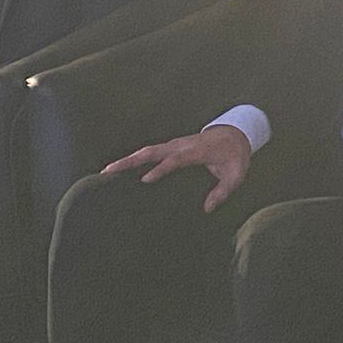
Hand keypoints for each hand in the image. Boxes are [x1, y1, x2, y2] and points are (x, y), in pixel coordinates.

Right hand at [102, 125, 250, 212]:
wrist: (236, 133)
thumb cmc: (235, 156)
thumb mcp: (235, 175)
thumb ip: (223, 191)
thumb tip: (207, 209)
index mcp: (196, 151)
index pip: (174, 160)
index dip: (160, 169)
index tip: (144, 180)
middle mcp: (181, 145)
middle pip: (152, 151)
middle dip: (130, 161)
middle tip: (108, 171)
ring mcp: (175, 144)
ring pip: (147, 151)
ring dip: (128, 160)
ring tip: (106, 171)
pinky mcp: (172, 147)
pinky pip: (151, 152)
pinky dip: (135, 159)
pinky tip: (122, 169)